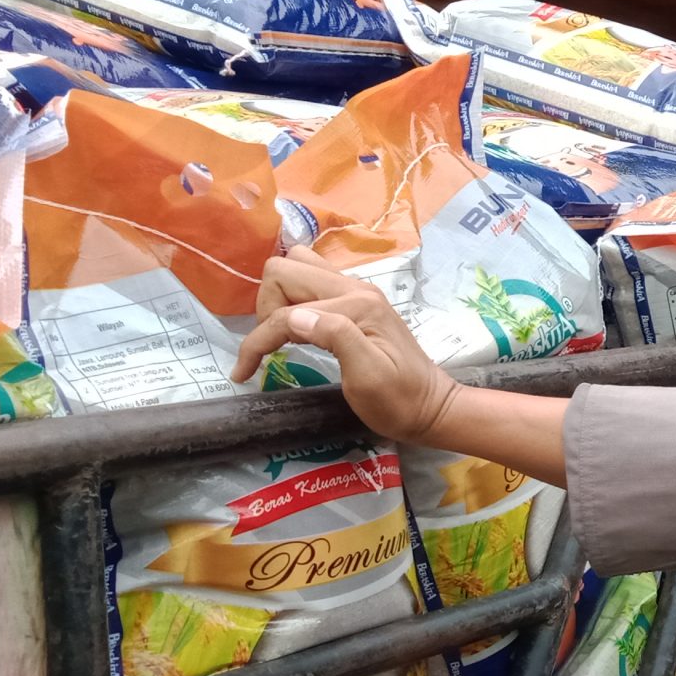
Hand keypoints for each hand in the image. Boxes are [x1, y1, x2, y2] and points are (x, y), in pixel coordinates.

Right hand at [232, 248, 458, 445]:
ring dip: (277, 298)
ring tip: (280, 336)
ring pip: (296, 267)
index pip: (286, 311)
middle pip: (284, 269)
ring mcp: (355, 290)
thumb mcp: (368, 377)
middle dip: (264, 307)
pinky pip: (310, 281)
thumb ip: (336, 338)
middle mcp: (354, 287)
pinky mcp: (355, 300)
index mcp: (356, 305)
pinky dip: (291, 299)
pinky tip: (296, 330)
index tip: (243, 373)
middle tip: (268, 347)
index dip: (258, 341)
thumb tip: (294, 317)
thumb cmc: (399, 401)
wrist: (432, 407)